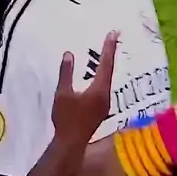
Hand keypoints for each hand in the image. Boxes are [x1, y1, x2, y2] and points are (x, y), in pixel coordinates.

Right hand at [52, 31, 118, 145]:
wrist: (70, 142)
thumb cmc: (66, 118)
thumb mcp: (63, 94)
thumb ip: (66, 73)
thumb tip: (68, 54)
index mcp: (99, 90)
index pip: (106, 64)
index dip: (109, 48)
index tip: (114, 33)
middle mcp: (106, 96)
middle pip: (110, 70)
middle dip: (111, 53)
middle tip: (113, 38)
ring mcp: (105, 104)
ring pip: (107, 79)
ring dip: (107, 65)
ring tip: (107, 52)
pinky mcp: (101, 110)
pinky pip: (104, 87)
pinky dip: (102, 76)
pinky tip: (99, 75)